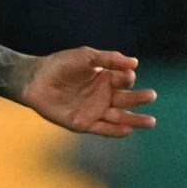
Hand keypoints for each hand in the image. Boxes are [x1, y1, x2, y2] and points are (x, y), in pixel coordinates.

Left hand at [17, 48, 156, 138]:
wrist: (35, 80)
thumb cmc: (60, 65)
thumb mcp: (85, 56)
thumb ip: (109, 59)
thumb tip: (135, 63)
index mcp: (106, 78)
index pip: (124, 80)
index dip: (127, 77)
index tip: (126, 74)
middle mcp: (103, 96)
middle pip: (127, 99)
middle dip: (140, 98)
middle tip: (151, 96)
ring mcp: (95, 111)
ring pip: (120, 117)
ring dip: (135, 120)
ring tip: (151, 122)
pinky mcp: (84, 123)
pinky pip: (103, 129)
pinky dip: (116, 131)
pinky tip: (128, 130)